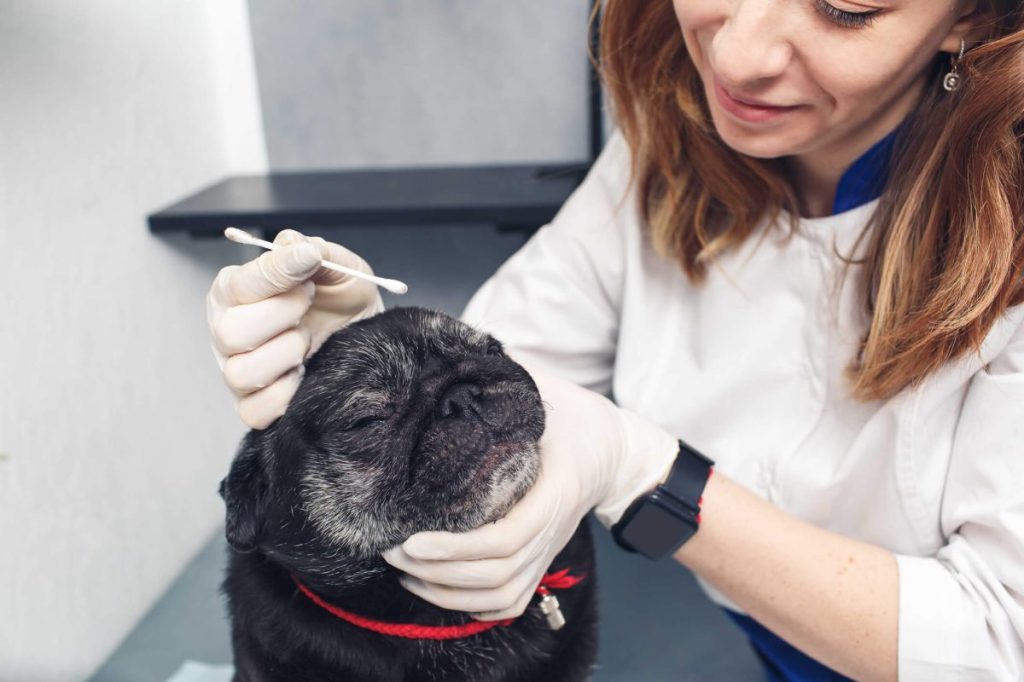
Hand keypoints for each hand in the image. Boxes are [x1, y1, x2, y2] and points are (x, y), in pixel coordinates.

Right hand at [206, 229, 383, 428]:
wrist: (367, 340)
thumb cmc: (342, 301)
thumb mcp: (338, 267)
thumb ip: (313, 250)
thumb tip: (292, 244)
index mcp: (235, 291)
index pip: (238, 284)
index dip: (275, 272)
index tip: (309, 260)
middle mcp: (226, 331)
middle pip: (232, 333)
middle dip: (282, 315)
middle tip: (308, 302)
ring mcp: (237, 371)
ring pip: (242, 373)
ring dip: (287, 352)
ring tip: (308, 339)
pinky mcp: (253, 406)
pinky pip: (255, 410)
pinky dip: (286, 393)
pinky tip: (305, 371)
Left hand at [382, 360, 678, 619]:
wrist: (617, 452)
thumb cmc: (577, 418)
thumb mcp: (546, 388)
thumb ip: (506, 370)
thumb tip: (451, 346)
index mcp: (554, 490)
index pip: (507, 537)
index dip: (456, 549)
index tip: (411, 540)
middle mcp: (553, 528)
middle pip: (496, 573)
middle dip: (438, 573)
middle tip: (391, 552)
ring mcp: (548, 549)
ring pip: (500, 594)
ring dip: (448, 594)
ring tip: (406, 572)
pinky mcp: (542, 560)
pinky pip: (509, 600)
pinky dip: (472, 607)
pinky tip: (437, 590)